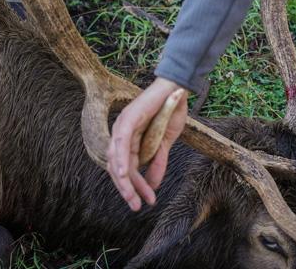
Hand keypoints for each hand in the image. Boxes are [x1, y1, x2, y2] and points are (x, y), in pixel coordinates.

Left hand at [107, 77, 188, 210]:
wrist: (178, 89)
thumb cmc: (171, 111)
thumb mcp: (165, 144)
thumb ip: (157, 163)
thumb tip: (152, 187)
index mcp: (129, 140)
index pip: (126, 168)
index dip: (134, 187)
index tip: (144, 202)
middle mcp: (121, 133)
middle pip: (117, 167)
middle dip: (127, 189)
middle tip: (136, 206)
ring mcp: (122, 125)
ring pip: (116, 158)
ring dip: (124, 180)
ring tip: (131, 197)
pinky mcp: (128, 119)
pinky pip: (121, 142)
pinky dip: (122, 159)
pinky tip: (124, 175)